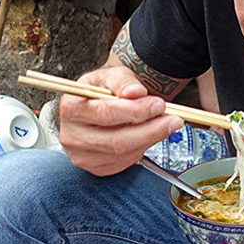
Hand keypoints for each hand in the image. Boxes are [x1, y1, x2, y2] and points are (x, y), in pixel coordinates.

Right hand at [58, 64, 182, 175]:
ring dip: (150, 138)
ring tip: (165, 124)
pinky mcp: (95, 167)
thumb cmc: (102, 90)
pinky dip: (142, 148)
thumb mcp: (111, 75)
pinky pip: (125, 162)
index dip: (136, 110)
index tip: (159, 105)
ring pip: (123, 153)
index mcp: (70, 107)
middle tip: (173, 119)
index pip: (105, 113)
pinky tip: (147, 134)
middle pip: (116, 140)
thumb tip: (136, 92)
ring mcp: (82, 155)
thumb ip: (123, 81)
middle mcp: (71, 135)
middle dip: (150, 129)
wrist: (95, 106)